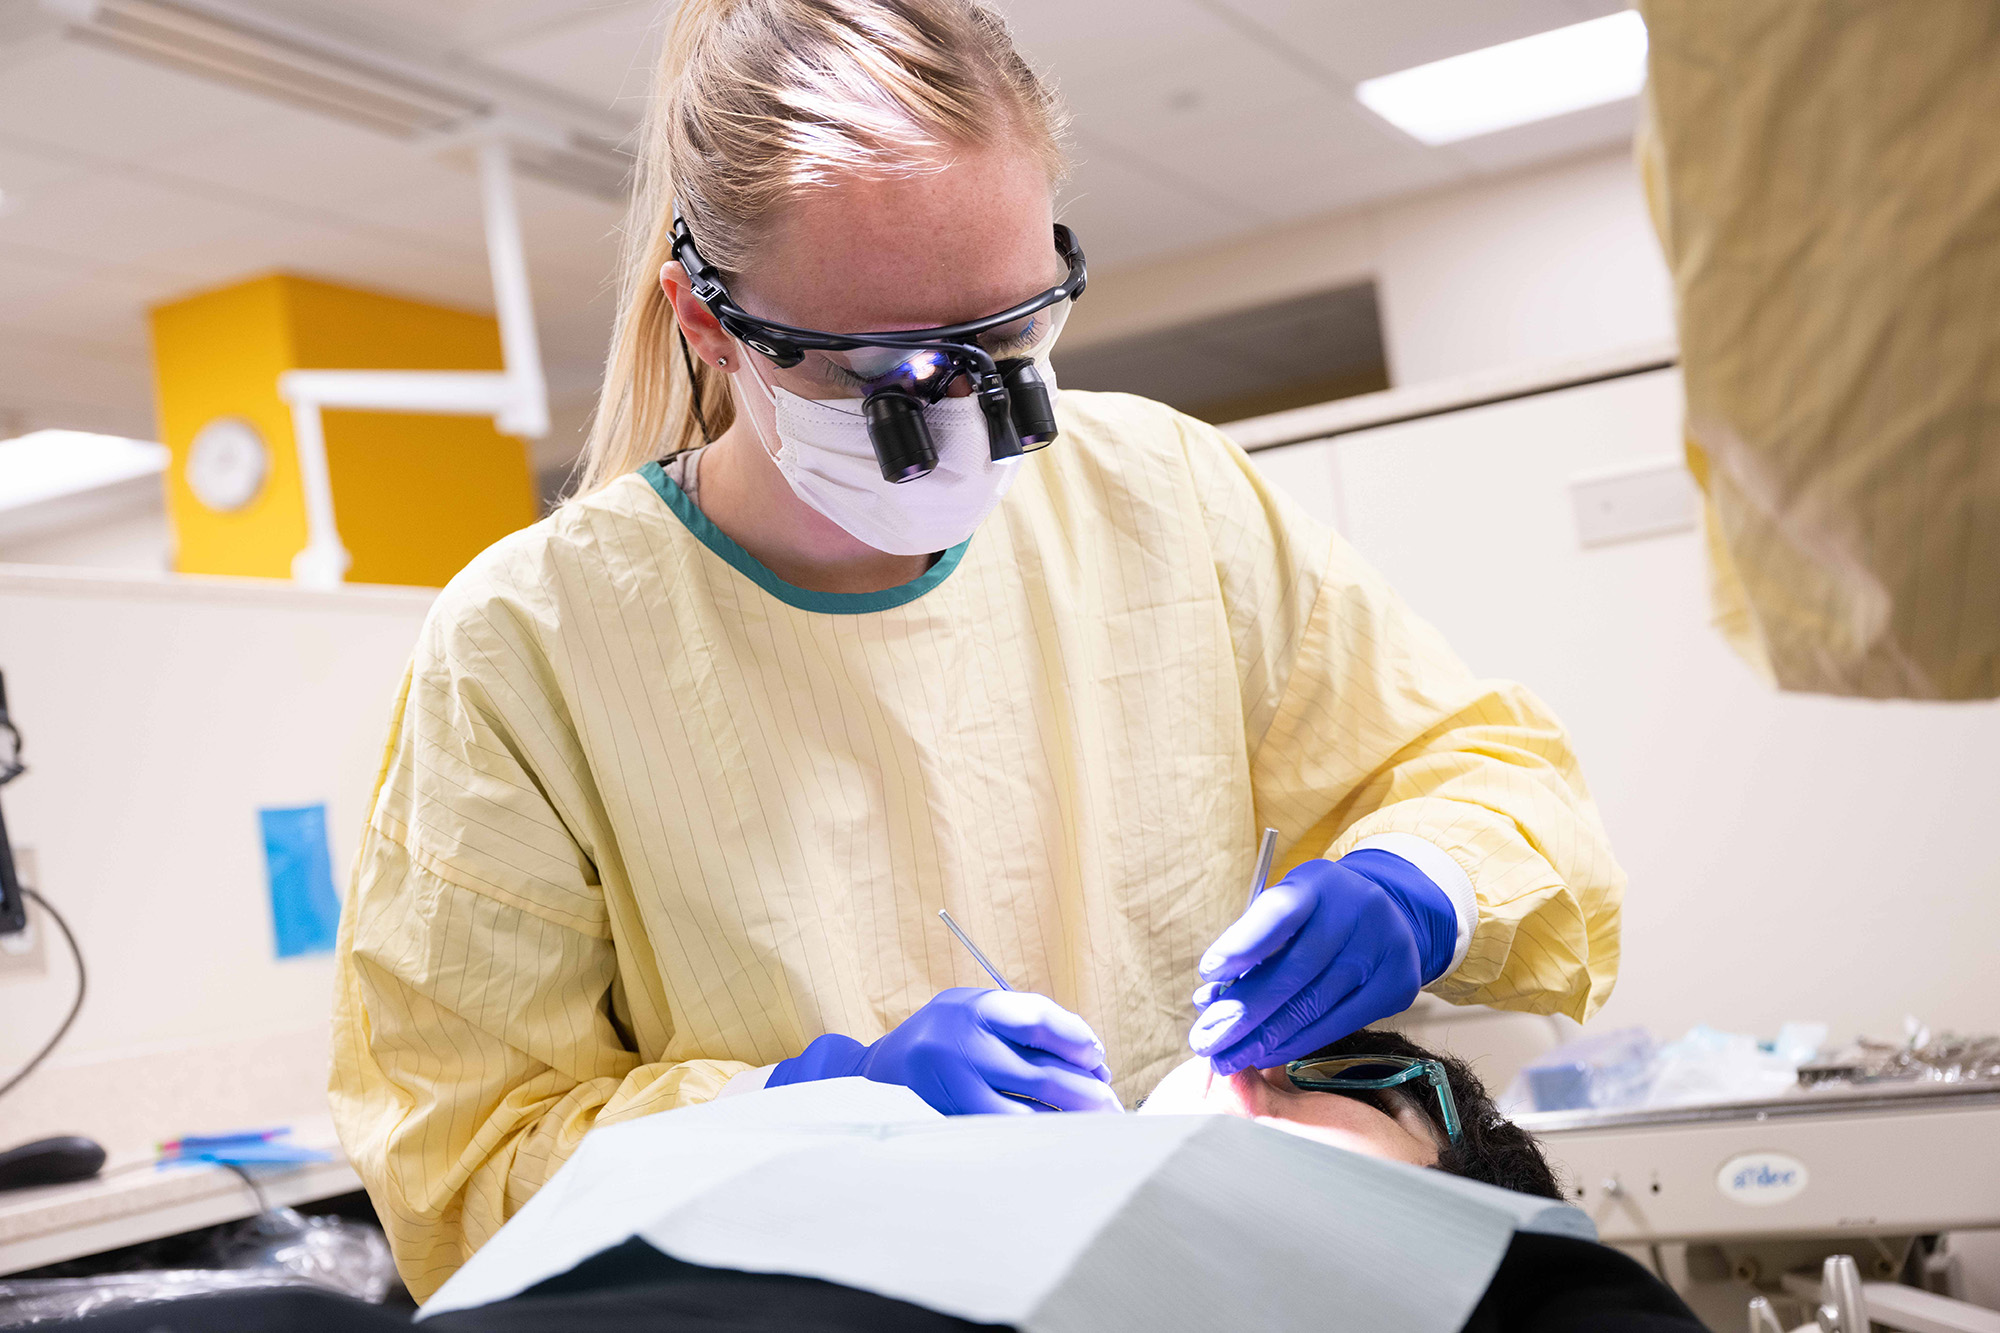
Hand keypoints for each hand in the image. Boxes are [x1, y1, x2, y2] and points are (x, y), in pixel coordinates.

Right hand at [769, 987, 1122, 1115]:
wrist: (880, 1069)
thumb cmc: (946, 1033)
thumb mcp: (976, 1008)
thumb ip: (1024, 1019)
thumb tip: (1091, 1057)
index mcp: (972, 1008)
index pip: (1036, 1019)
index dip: (1075, 1037)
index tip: (1098, 1054)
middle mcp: (958, 1046)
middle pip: (1039, 1074)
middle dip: (1085, 1092)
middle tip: (1113, 1103)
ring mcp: (950, 1088)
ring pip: (1024, 1114)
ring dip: (1066, 1122)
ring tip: (1097, 1125)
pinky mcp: (946, 1120)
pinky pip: (1002, 1133)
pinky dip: (1035, 1137)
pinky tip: (1057, 1136)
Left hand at [1186, 850, 1455, 1074]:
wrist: (1390, 915)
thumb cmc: (1319, 915)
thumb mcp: (1289, 909)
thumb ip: (1252, 945)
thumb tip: (1209, 998)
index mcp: (1317, 885)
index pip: (1279, 912)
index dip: (1244, 943)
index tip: (1208, 972)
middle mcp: (1355, 911)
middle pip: (1294, 970)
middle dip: (1244, 1011)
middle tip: (1205, 1042)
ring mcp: (1381, 948)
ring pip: (1314, 1004)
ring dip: (1264, 1038)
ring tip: (1227, 1059)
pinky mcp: (1396, 984)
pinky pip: (1338, 1023)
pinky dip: (1297, 1043)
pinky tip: (1267, 1055)